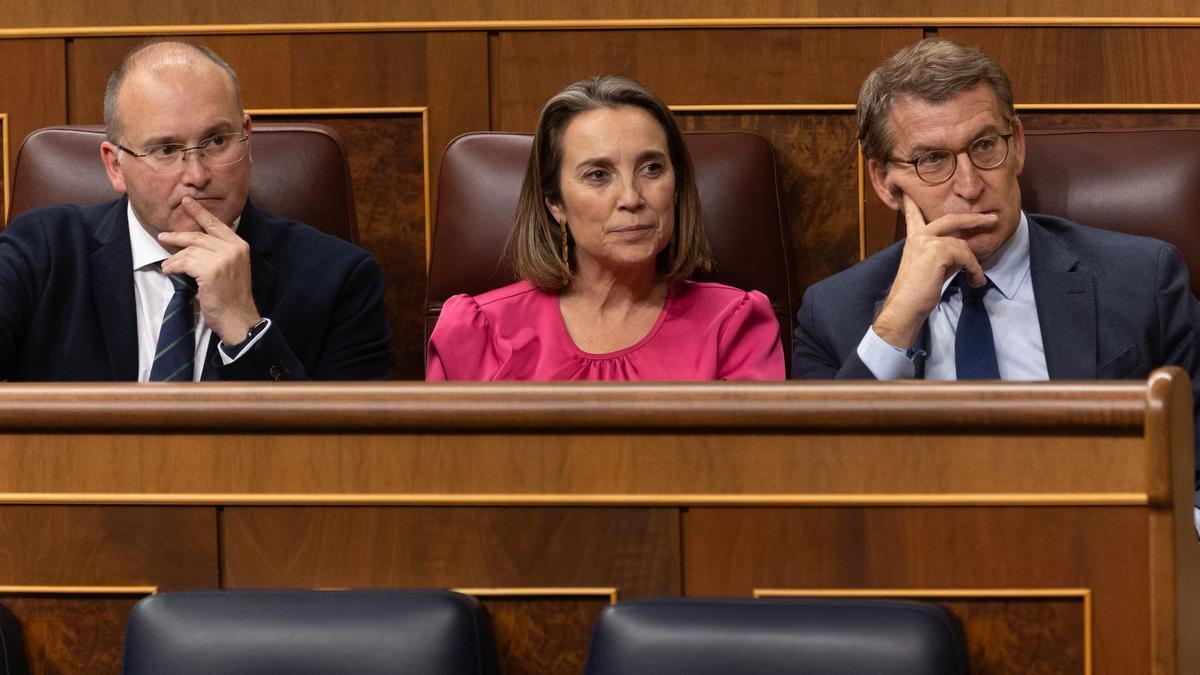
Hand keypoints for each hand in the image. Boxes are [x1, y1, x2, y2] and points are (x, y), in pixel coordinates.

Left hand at [158, 197, 260, 344]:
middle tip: (163, 236)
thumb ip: (221, 252)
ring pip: (189, 250)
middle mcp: (233, 249)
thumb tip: (197, 241)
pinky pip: (184, 262)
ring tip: (167, 265)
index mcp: (240, 246)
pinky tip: (169, 271)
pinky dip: (173, 266)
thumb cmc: (232, 297)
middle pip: (199, 235)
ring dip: (174, 259)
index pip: (216, 224)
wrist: (238, 318)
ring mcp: (223, 259)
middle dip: (178, 235)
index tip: (188, 202)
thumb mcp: (232, 268)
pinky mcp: (211, 270)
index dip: (200, 213)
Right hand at [872, 194, 993, 348]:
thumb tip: (961, 256)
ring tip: (976, 278)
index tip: (909, 192)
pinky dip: (974, 269)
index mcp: (913, 241)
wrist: (905, 307)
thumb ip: (940, 256)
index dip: (914, 203)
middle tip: (991, 219)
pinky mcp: (938, 251)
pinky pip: (966, 256)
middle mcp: (919, 237)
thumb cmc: (914, 294)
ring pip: (962, 244)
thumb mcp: (927, 269)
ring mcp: (927, 242)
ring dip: (974, 263)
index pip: (913, 216)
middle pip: (951, 219)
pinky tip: (975, 281)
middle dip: (974, 218)